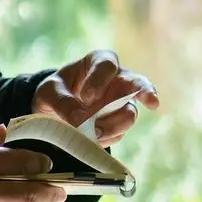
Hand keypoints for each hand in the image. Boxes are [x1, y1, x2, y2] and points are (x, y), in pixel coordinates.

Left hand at [33, 49, 159, 147]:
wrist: (54, 111)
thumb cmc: (56, 91)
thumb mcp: (49, 91)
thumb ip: (62, 101)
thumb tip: (79, 120)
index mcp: (100, 62)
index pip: (107, 66)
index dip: (99, 81)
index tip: (85, 97)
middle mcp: (118, 81)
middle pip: (139, 84)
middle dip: (146, 92)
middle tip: (151, 101)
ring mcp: (122, 104)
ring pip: (129, 114)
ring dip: (112, 126)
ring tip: (92, 133)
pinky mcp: (119, 124)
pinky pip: (118, 133)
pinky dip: (105, 138)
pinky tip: (90, 137)